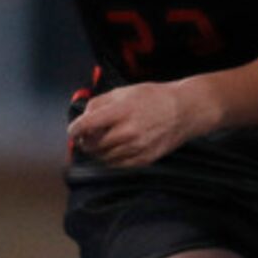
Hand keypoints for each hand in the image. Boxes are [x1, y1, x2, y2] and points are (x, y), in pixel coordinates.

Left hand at [67, 80, 209, 166]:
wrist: (184, 110)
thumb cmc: (154, 98)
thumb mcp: (124, 91)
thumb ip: (99, 103)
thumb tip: (84, 117)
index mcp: (120, 112)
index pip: (86, 125)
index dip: (74, 130)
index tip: (73, 131)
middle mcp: (128, 131)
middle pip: (93, 145)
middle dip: (86, 142)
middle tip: (87, 138)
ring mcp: (137, 147)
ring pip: (104, 157)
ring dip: (98, 152)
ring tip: (101, 144)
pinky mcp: (145, 158)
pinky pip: (119, 165)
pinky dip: (112, 160)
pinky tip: (114, 151)